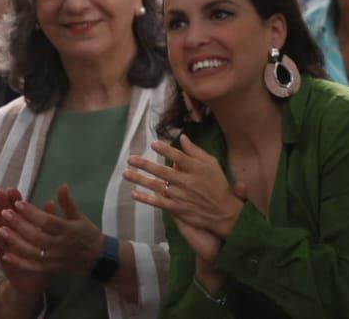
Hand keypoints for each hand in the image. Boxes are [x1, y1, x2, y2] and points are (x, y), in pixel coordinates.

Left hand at [0, 185, 106, 275]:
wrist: (97, 258)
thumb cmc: (87, 234)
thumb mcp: (79, 216)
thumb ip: (68, 203)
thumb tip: (62, 186)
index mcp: (68, 230)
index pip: (47, 220)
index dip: (32, 212)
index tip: (18, 203)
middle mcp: (59, 244)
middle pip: (35, 235)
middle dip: (18, 224)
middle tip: (4, 212)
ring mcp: (53, 258)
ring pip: (31, 250)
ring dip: (15, 241)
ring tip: (0, 230)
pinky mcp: (49, 269)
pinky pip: (32, 266)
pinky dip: (18, 261)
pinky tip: (6, 254)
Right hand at [0, 189, 47, 298]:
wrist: (33, 282)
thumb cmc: (41, 256)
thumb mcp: (46, 237)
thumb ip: (47, 220)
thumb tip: (51, 202)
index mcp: (24, 230)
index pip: (18, 211)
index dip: (15, 200)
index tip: (11, 187)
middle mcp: (13, 237)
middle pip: (7, 217)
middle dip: (2, 204)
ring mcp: (7, 247)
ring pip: (0, 230)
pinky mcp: (5, 259)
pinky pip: (0, 248)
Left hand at [123, 135, 243, 238]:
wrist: (223, 211)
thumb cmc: (217, 183)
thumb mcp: (211, 163)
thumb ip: (196, 151)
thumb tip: (183, 138)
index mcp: (196, 168)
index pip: (178, 157)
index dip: (165, 150)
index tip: (153, 144)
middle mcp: (186, 181)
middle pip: (163, 171)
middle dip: (145, 164)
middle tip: (131, 158)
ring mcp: (180, 195)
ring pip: (157, 186)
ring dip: (140, 179)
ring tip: (126, 173)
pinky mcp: (177, 208)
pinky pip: (158, 202)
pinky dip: (146, 198)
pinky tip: (134, 193)